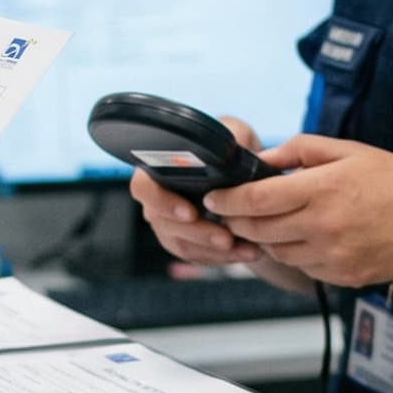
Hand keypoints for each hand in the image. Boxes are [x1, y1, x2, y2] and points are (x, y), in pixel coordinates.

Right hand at [128, 115, 265, 267]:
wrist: (250, 181)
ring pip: (183, 245)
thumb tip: (233, 149)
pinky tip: (247, 252)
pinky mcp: (188, 244)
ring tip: (246, 249)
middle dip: (197, 233)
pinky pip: (199, 256)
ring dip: (214, 250)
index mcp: (161, 169)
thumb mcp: (237, 134)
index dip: (162, 202)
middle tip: (226, 237)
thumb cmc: (235, 153)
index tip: (189, 212)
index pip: (143, 187)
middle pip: (163, 223)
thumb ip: (232, 136)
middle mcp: (159, 199)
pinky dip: (224, 258)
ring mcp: (171, 225)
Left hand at [203, 135, 392, 288]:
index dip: (227, 201)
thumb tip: (262, 159)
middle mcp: (324, 226)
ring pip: (277, 251)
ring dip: (266, 237)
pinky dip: (295, 252)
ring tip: (273, 222)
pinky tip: (306, 237)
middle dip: (236, 221)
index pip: (256, 200)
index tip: (214, 198)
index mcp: (324, 189)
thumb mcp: (350, 151)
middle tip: (231, 212)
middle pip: (258, 230)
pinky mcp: (341, 276)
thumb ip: (300, 151)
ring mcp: (332, 256)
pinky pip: (302, 266)